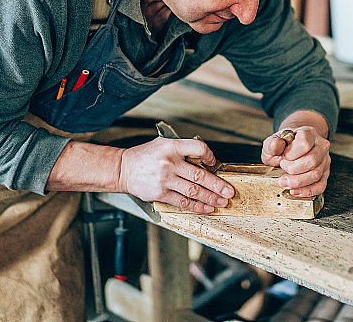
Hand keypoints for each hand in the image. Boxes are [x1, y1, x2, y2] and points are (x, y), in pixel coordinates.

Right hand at [118, 137, 234, 212]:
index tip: (215, 164)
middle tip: (229, 191)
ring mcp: (165, 179)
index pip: (199, 148)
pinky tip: (207, 208)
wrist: (123, 169)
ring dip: (210, 198)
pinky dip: (197, 206)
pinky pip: (183, 202)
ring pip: (193, 191)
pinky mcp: (161, 193)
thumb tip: (205, 161)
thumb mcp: (163, 144)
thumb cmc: (145, 156)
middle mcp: (169, 162)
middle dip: (218, 185)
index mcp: (172, 146)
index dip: (210, 156)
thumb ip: (182, 150)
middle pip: (199, 174)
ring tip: (222, 201)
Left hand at [261, 126, 330, 196]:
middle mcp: (320, 145)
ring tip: (285, 182)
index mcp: (308, 133)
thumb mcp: (273, 141)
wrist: (293, 147)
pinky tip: (296, 191)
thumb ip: (272, 144)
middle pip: (312, 161)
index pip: (304, 143)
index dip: (291, 154)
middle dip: (294, 170)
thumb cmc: (284, 145)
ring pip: (316, 174)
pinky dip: (307, 191)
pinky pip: (320, 185)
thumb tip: (277, 146)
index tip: (283, 157)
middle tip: (282, 170)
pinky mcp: (324, 173)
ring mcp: (325, 160)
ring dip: (298, 182)